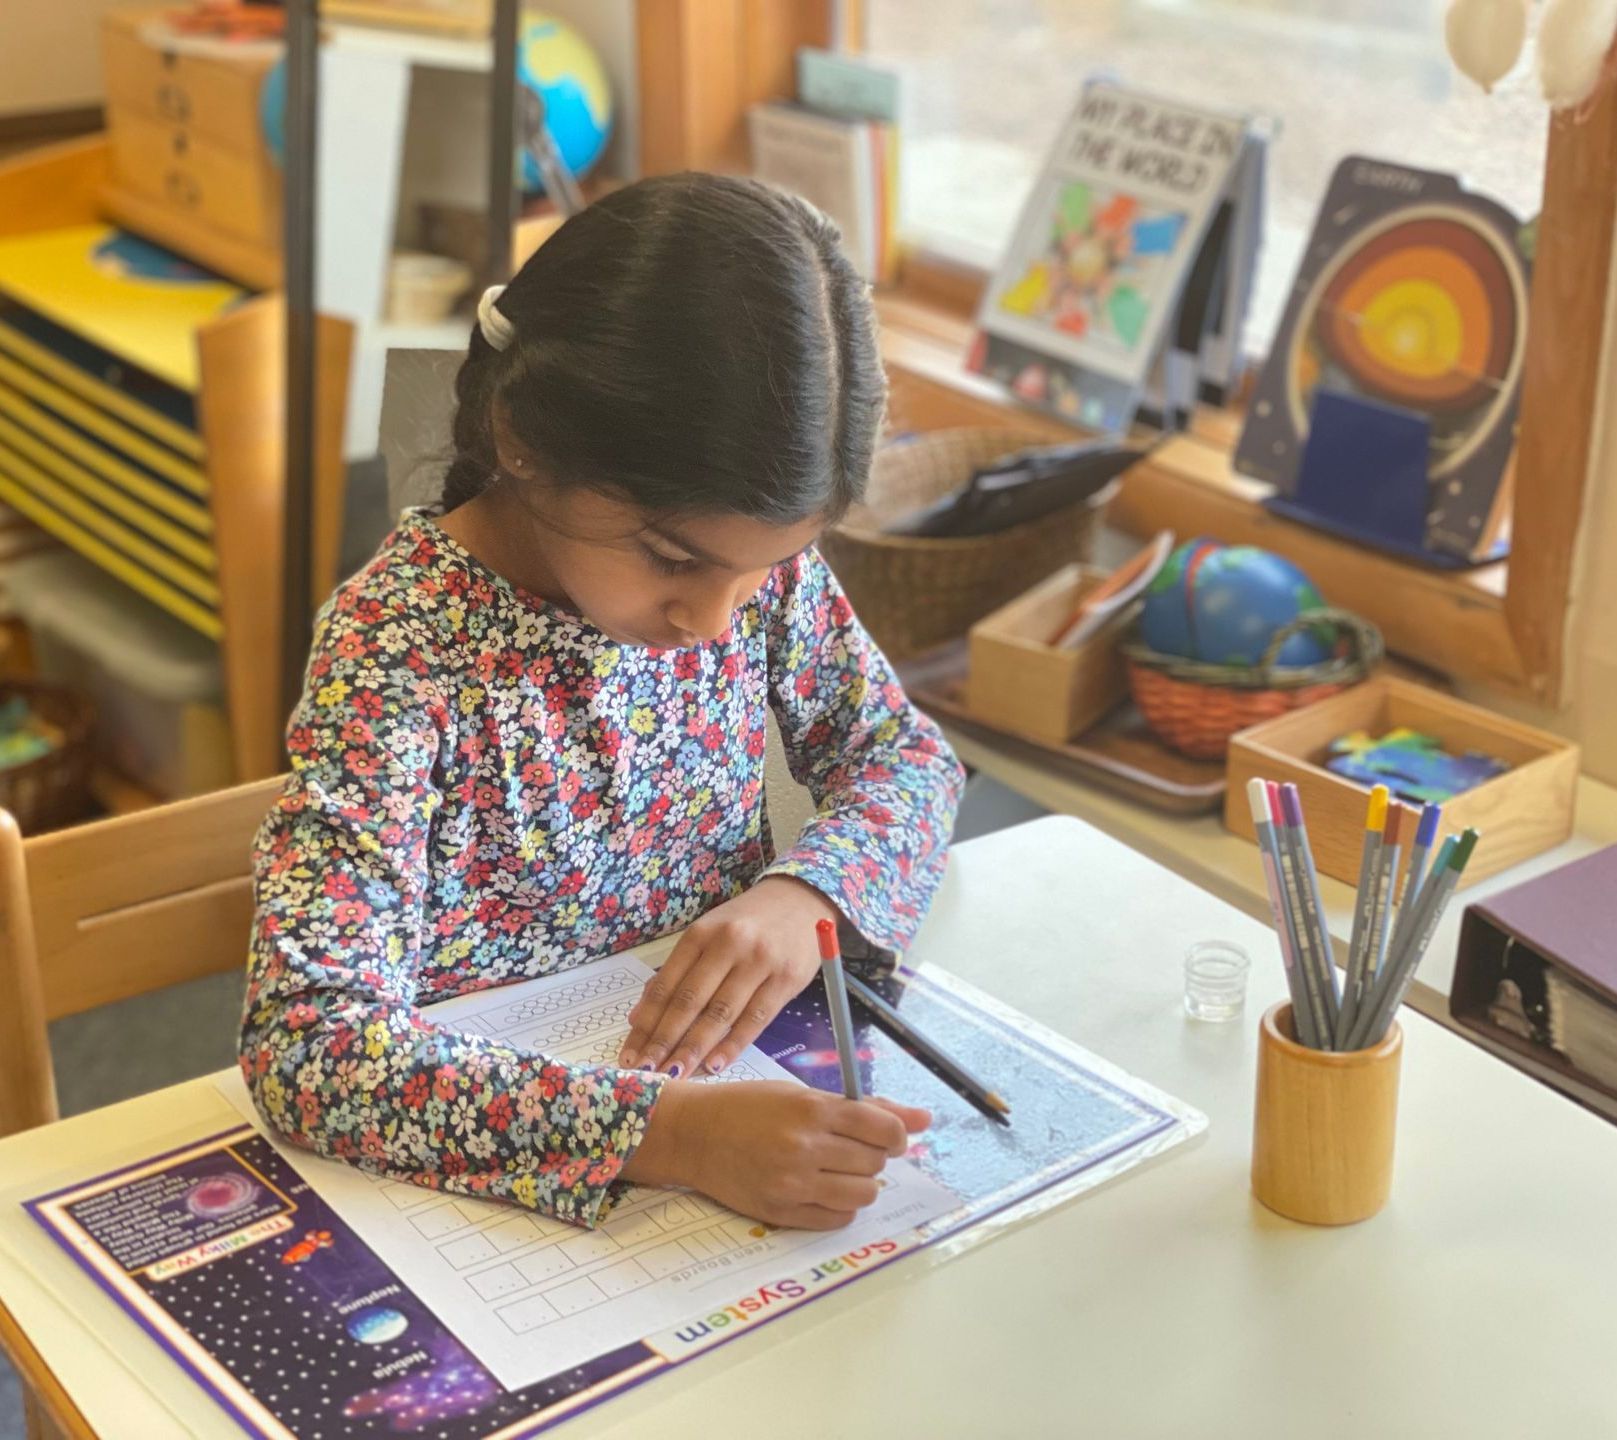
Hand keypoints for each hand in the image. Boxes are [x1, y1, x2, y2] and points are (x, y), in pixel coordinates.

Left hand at [619, 878, 837, 1076]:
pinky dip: (733, 1045)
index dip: (646, 1024)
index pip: (665, 986)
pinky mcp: (786, 979)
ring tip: (676, 1076)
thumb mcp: (709, 934)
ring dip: (695, 1049)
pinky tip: (715, 1065)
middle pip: (690, 1002)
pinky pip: (755, 1019)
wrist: (801, 900)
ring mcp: (759, 962)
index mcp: (701, 934)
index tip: (630, 1055)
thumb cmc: (747, 922)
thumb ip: (677, 972)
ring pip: (720, 1014)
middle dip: (664, 1042)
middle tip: (646, 1073)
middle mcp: (728, 945)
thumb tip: (641, 1016)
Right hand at [621, 1080, 930, 1228]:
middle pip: (876, 1164)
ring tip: (839, 1171)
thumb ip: (864, 1108)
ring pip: (862, 1195)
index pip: (884, 1129)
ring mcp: (793, 1184)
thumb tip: (924, 1118)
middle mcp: (805, 1147)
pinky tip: (823, 1190)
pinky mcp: (780, 1213)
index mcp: (812, 1109)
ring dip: (861, 1184)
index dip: (896, 1134)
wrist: (693, 1134)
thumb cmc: (748, 1107)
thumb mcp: (802, 1094)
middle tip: (852, 1149)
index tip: (889, 1136)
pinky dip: (840, 1207)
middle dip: (874, 1157)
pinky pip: (836, 1220)